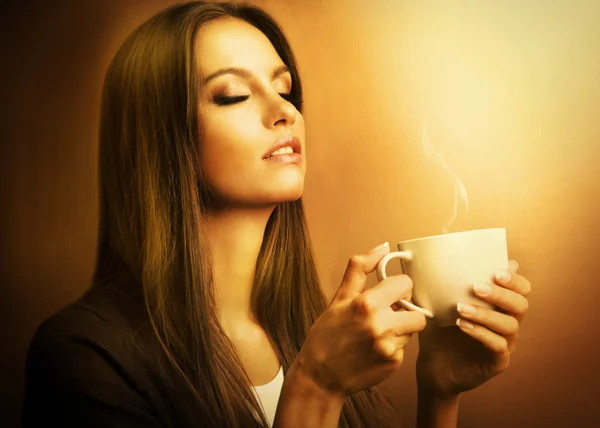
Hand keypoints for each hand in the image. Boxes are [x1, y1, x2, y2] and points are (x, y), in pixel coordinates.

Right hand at [294, 242, 426, 398]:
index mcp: (367, 304)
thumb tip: (382, 247)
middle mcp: (381, 325)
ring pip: (412, 329)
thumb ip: (360, 269)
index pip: (405, 284)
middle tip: (385, 315)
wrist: (318, 376)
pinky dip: (393, 347)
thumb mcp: (338, 298)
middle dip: (404, 311)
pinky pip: (404, 348)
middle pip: (417, 311)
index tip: (388, 295)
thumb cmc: (325, 336)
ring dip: (400, 329)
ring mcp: (389, 346)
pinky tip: (374, 350)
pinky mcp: (393, 363)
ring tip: (376, 334)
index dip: (398, 289)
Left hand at [416, 260, 530, 397]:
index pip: (521, 289)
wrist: (433, 366)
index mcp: (499, 306)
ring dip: (486, 313)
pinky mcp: (498, 362)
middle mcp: (507, 323)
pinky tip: (462, 326)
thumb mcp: (440, 304)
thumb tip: (434, 256)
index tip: (497, 271)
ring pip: (510, 325)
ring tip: (461, 308)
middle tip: (477, 287)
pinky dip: (481, 333)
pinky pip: (498, 345)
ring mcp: (505, 343)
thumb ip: (446, 283)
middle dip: (501, 293)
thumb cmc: (439, 330)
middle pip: (520, 304)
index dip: (515, 279)